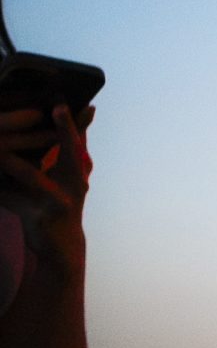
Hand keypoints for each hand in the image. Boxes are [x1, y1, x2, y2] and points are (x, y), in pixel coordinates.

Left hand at [0, 105, 90, 259]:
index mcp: (78, 170)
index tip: (78, 100)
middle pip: (72, 151)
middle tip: (57, 107)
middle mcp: (76, 183)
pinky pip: (13, 200)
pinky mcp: (42, 216)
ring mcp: (62, 200)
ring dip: (13, 164)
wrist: (61, 247)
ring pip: (33, 176)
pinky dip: (0, 193)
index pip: (78, 140)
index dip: (76, 120)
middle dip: (65, 129)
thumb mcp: (62, 178)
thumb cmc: (54, 204)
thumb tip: (62, 126)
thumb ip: (57, 153)